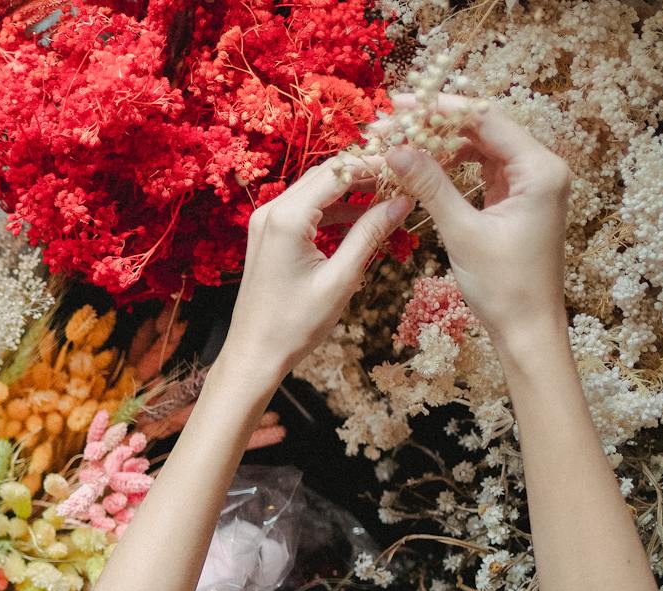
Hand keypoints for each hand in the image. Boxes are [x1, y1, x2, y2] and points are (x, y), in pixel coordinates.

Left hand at [221, 158, 413, 383]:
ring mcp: (266, 222)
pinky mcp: (268, 235)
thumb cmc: (295, 324)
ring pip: (316, 190)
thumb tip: (403, 201)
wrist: (254, 353)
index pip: (338, 172)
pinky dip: (333, 209)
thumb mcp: (341, 279)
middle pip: (325, 174)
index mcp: (287, 218)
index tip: (408, 167)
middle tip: (403, 178)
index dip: (375, 165)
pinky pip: (305, 210)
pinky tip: (362, 217)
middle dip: (365, 173)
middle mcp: (270, 211)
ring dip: (351, 191)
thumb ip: (370, 234)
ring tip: (389, 196)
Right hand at [383, 98, 570, 345]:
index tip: (402, 105)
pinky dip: (452, 168)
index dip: (442, 109)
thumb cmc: (503, 284)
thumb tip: (395, 149)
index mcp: (540, 169)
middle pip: (484, 130)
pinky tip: (422, 167)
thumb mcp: (462, 232)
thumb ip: (430, 186)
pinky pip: (481, 172)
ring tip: (400, 145)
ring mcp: (529, 184)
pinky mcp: (516, 201)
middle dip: (437, 126)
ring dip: (441, 146)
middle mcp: (541, 168)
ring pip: (480, 149)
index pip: (487, 120)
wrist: (526, 327)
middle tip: (391, 125)